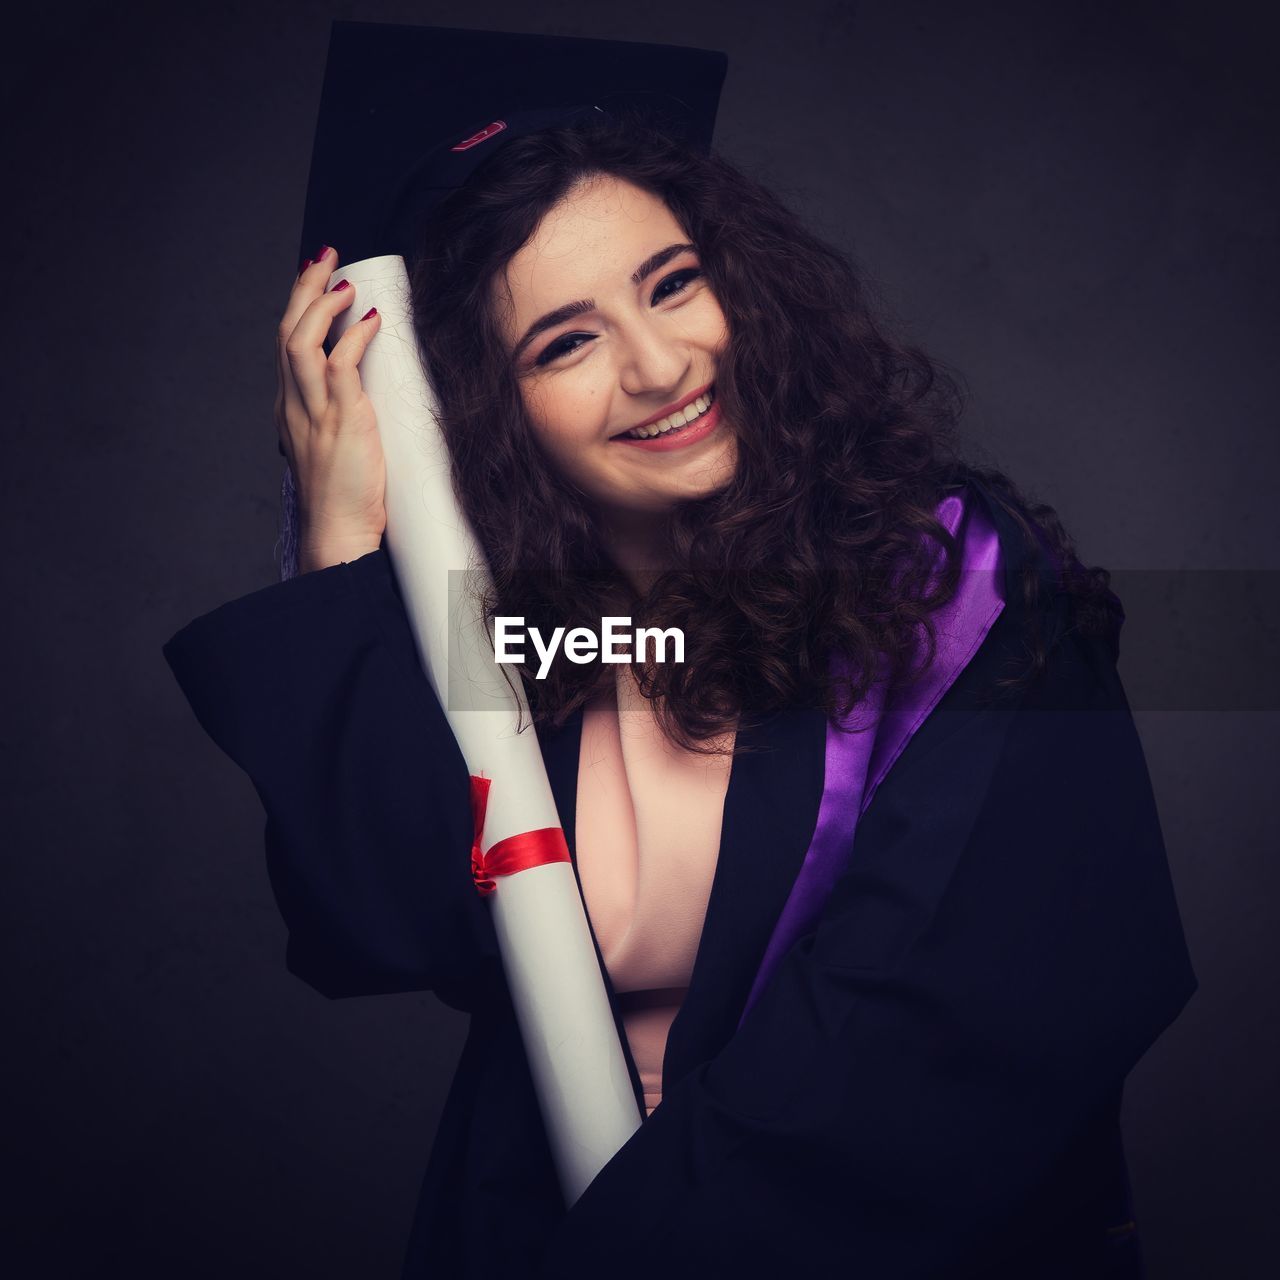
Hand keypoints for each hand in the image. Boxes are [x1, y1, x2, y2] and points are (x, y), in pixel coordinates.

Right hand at [275, 246, 384, 571]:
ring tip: (342, 279)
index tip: (316, 278)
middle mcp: (294, 406)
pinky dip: (352, 338)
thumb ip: (344, 417)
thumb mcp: (338, 448)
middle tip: (324, 256)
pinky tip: (368, 319)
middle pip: (287, 332)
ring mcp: (313, 413)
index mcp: (290, 410)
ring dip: (321, 304)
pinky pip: (338, 367)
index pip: (286, 345)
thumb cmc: (346, 499)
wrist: (339, 534)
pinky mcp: (340, 423)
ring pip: (301, 342)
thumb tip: (369, 394)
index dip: (299, 307)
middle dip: (304, 289)